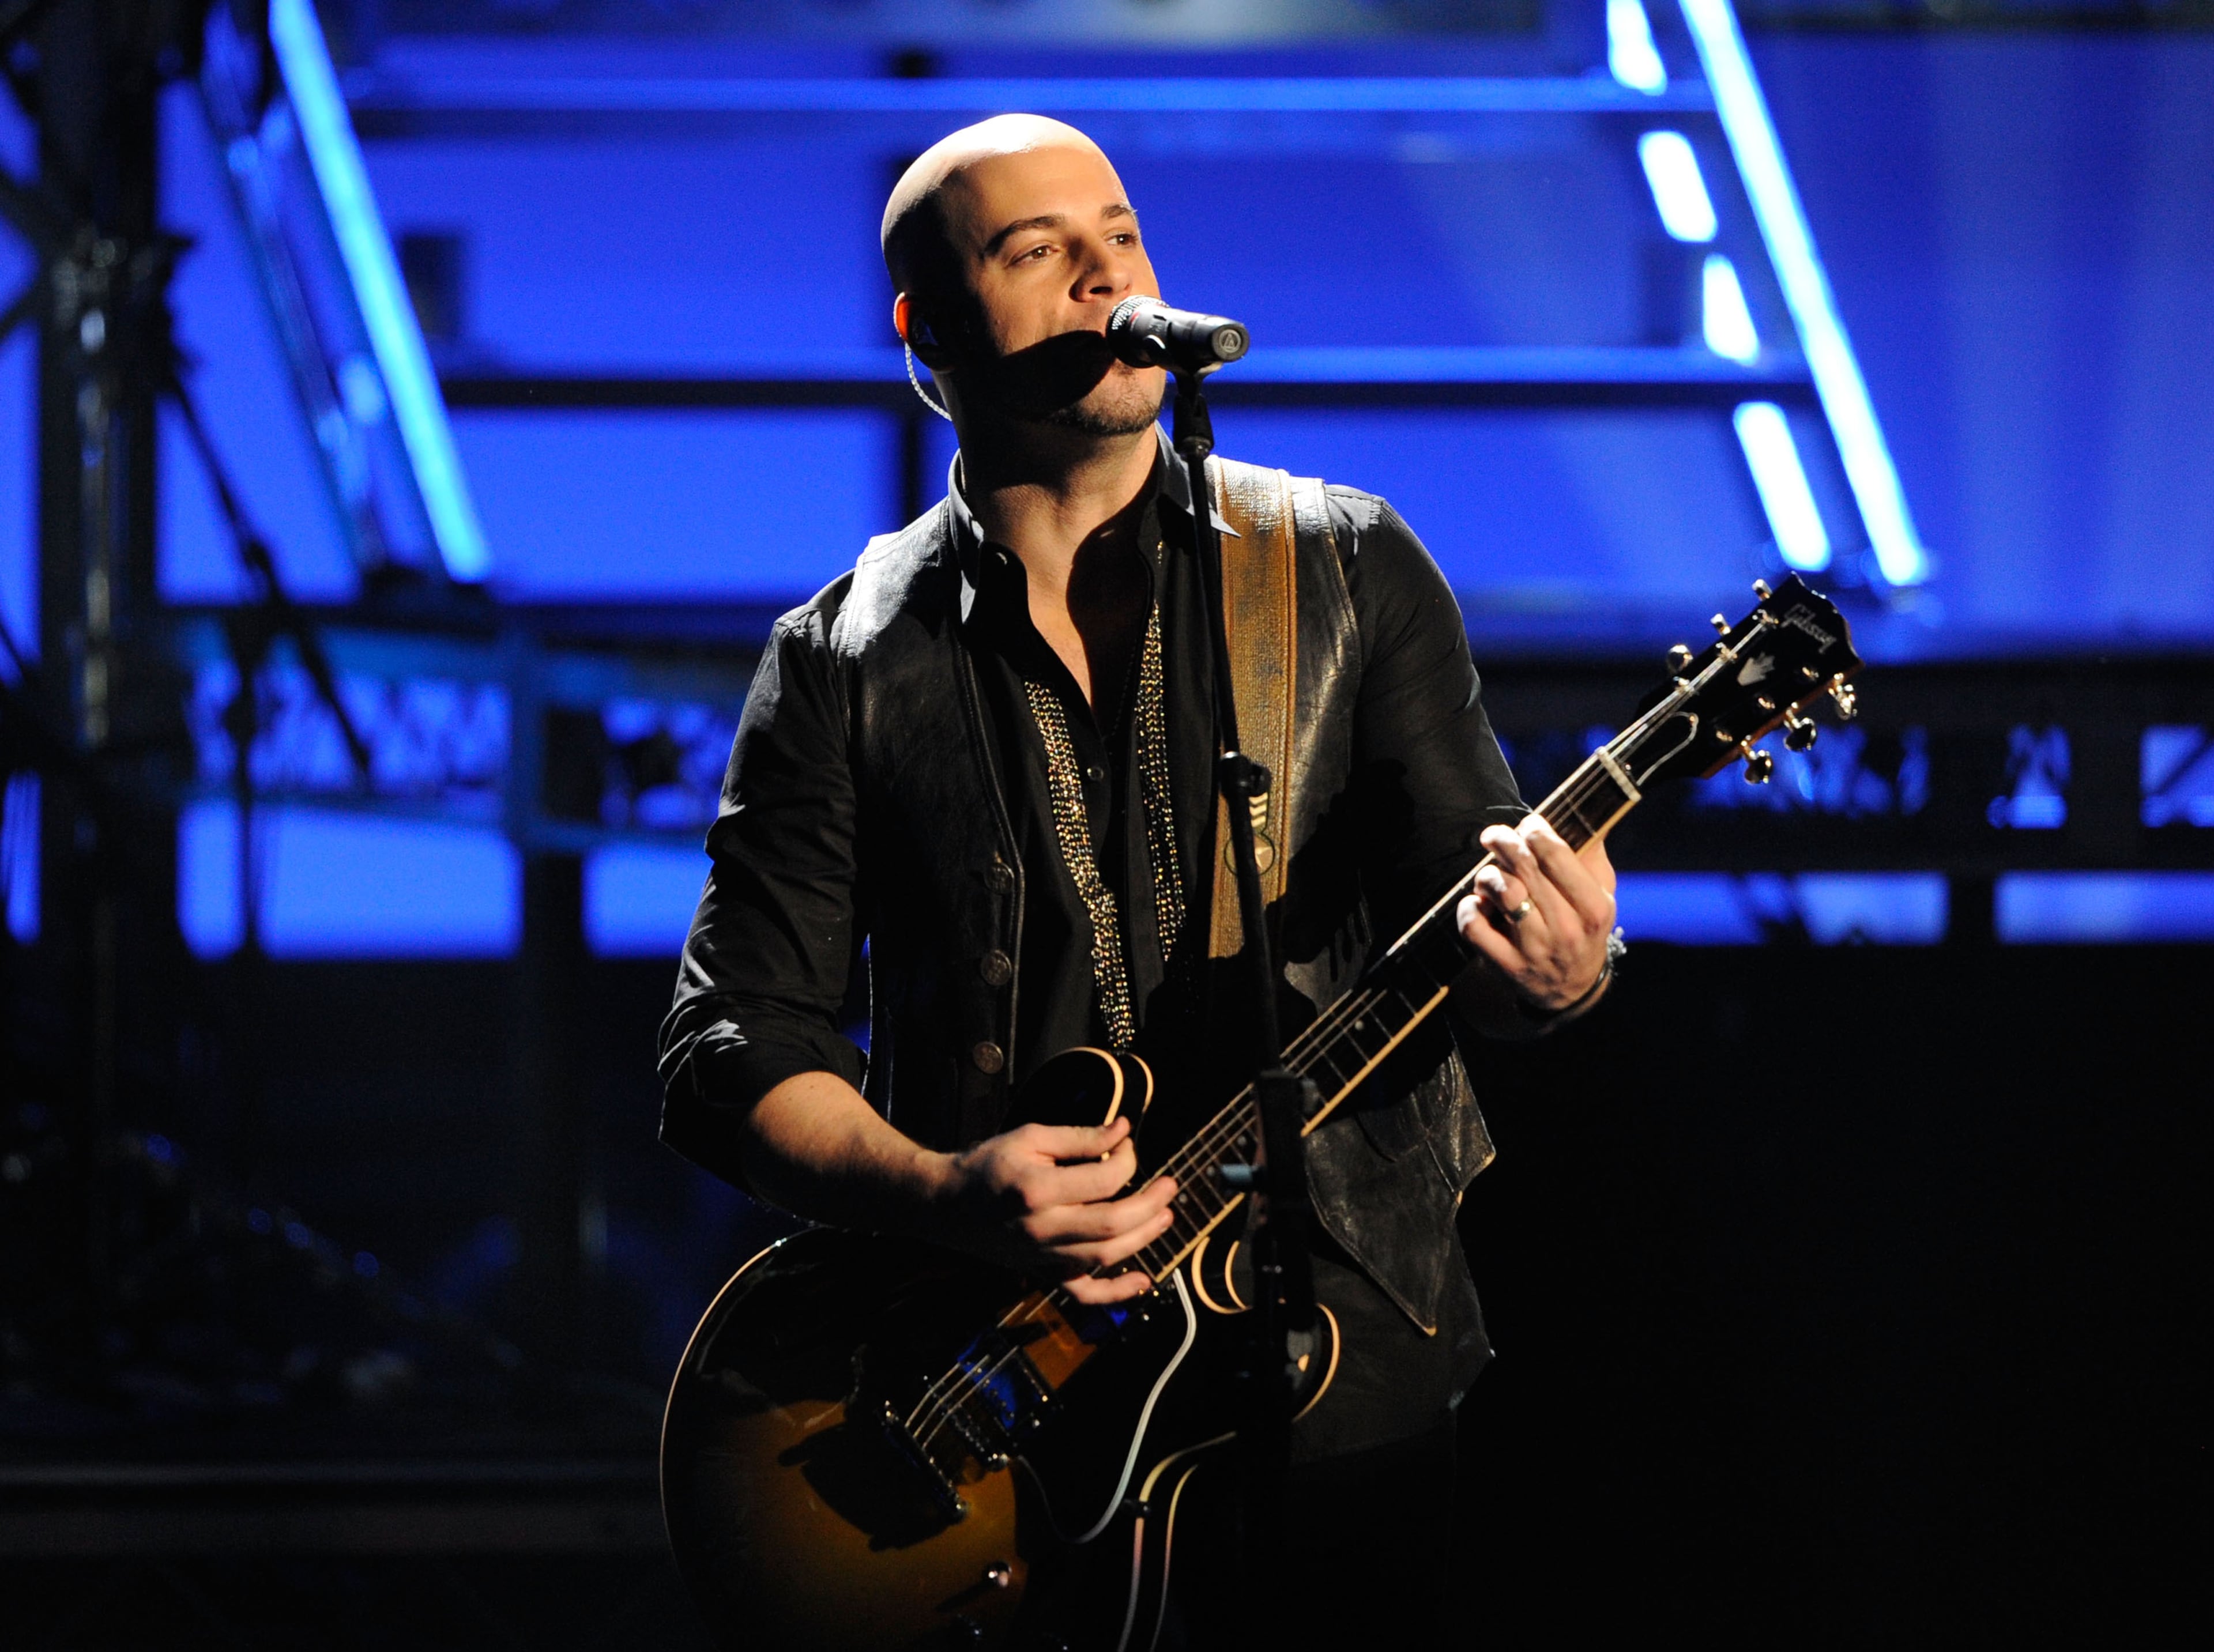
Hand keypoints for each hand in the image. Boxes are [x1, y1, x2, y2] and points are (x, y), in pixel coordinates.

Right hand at [931, 1116, 1176, 1304]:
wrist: (946, 1204)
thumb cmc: (987, 1165)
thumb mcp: (1029, 1137)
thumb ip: (1078, 1136)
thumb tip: (1123, 1131)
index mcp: (1038, 1190)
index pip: (1104, 1179)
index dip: (1127, 1159)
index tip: (1126, 1142)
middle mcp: (1042, 1229)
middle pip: (1113, 1223)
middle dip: (1150, 1202)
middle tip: (1170, 1184)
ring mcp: (1043, 1256)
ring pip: (1106, 1256)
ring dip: (1144, 1237)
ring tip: (1165, 1215)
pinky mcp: (1041, 1272)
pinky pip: (1083, 1292)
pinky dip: (1116, 1292)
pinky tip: (1143, 1281)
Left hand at [1456, 814, 1617, 1012]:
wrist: (1573, 989)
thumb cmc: (1584, 928)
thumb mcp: (1602, 895)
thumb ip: (1592, 856)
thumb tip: (1583, 814)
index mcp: (1594, 908)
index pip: (1556, 855)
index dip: (1534, 830)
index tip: (1527, 825)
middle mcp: (1567, 930)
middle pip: (1524, 867)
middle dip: (1503, 842)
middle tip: (1494, 836)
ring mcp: (1536, 950)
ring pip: (1500, 891)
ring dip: (1488, 875)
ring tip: (1491, 875)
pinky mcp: (1507, 966)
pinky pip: (1474, 926)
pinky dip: (1469, 908)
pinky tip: (1479, 904)